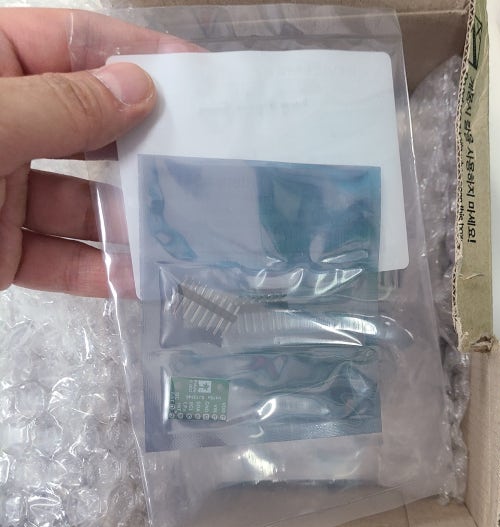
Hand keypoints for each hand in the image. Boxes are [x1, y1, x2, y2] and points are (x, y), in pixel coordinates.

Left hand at [0, 8, 192, 296]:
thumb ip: (58, 106)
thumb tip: (138, 88)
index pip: (76, 45)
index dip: (141, 55)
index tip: (204, 78)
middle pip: (92, 126)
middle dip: (149, 145)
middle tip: (212, 160)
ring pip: (84, 200)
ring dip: (133, 218)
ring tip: (188, 229)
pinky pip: (62, 258)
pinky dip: (100, 272)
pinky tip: (141, 279)